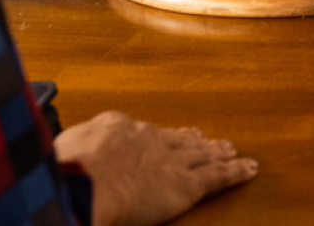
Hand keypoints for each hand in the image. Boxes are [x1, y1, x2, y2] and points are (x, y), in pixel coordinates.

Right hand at [54, 110, 256, 225]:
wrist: (87, 181)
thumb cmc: (67, 170)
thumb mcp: (63, 150)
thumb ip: (73, 148)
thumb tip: (66, 155)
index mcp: (118, 128)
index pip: (142, 132)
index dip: (157, 135)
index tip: (162, 134)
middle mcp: (149, 139)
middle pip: (177, 139)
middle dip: (192, 139)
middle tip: (205, 138)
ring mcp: (171, 161)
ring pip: (201, 155)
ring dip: (217, 152)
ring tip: (229, 149)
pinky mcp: (187, 184)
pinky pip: (218, 176)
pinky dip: (236, 171)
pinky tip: (249, 168)